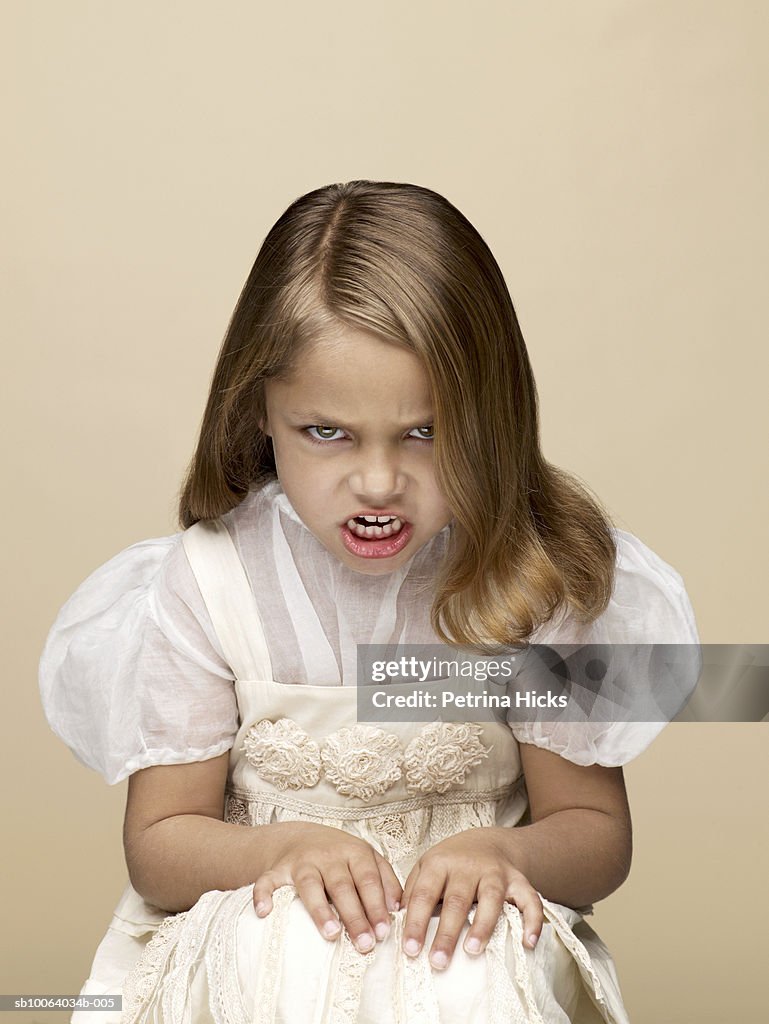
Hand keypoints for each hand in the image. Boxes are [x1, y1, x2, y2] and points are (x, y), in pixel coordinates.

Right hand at [251, 822, 401, 952]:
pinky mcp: (278, 870)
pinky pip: (267, 881)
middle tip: (365, 943)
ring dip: (319, 909)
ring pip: (309, 884)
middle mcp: (328, 856)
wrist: (299, 836)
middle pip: (342, 885)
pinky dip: (263, 895)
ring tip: (330, 933)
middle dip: (355, 915)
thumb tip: (398, 909)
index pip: (368, 879)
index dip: (376, 905)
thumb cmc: (340, 856)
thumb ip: (386, 879)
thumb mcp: (367, 859)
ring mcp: (301, 862)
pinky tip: (264, 913)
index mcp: (354, 852)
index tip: (384, 932)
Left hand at [401, 827, 542, 969]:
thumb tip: (395, 922)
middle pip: (456, 900)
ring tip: (472, 951)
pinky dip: (532, 921)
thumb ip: (413, 891)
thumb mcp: (426, 867)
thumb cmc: (452, 863)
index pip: (424, 894)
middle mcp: (468, 867)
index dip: (416, 922)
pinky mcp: (519, 881)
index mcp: (440, 863)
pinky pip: (530, 900)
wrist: (489, 841)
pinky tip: (527, 944)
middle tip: (437, 962)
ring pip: (491, 899)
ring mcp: (496, 873)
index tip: (410, 950)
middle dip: (446, 933)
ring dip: (482, 925)